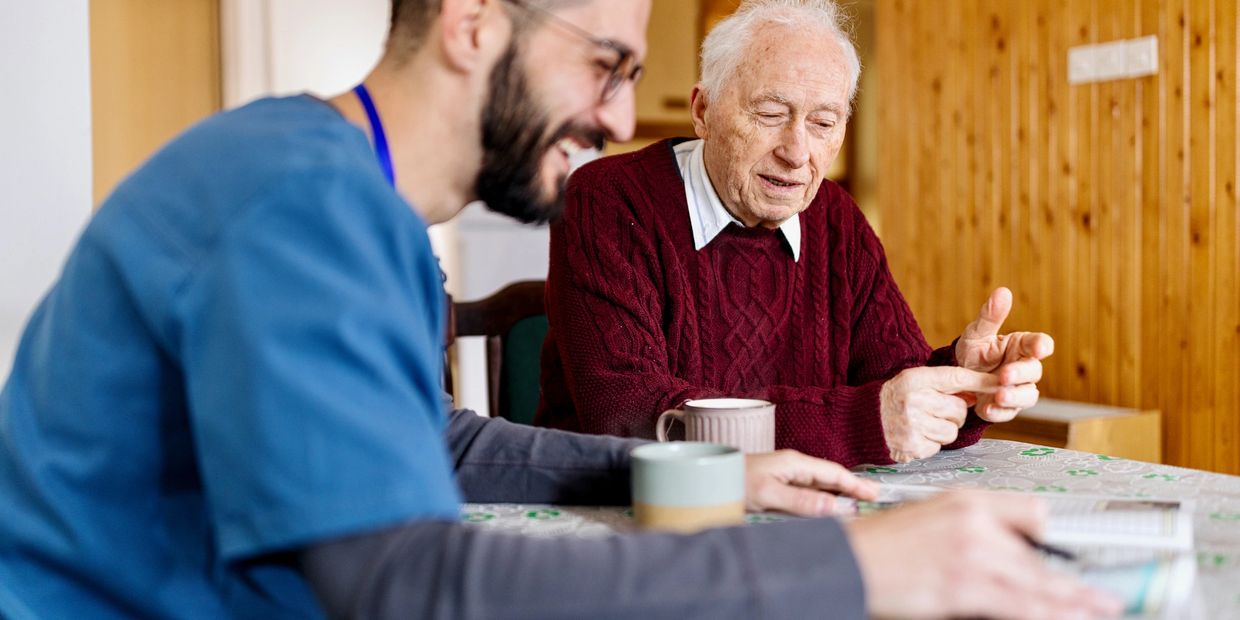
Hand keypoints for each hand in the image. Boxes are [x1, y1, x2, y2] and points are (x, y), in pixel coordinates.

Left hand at [744, 449, 879, 516]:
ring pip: (818, 484)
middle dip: (851, 487)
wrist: (707, 479)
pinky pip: (806, 491)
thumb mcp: (769, 494)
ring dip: (837, 493)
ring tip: (855, 503)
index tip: (874, 494)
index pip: (832, 473)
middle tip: (873, 498)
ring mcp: (784, 475)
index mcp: (794, 463)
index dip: (854, 484)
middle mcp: (792, 467)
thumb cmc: (734, 482)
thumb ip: (801, 501)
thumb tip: (834, 508)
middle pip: (829, 477)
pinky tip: (826, 506)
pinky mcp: (777, 485)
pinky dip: (822, 498)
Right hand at [845, 492, 1122, 619]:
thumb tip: (1010, 550)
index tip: (1084, 548)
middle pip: (1039, 554)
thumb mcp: (930, 516)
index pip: (1032, 512)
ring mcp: (971, 555)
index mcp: (967, 500)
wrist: (848, 561)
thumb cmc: (882, 545)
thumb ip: (972, 527)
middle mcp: (974, 522)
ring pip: (1036, 582)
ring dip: (1072, 601)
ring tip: (1099, 608)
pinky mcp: (964, 587)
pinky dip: (1047, 612)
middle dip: (1072, 580)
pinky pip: (1018, 604)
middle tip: (1105, 594)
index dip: (1059, 535)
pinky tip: (1066, 615)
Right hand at [881, 366, 998, 461]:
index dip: (981, 381)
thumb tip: (976, 393)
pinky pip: (939, 446)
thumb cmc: (893, 399)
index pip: (956, 377)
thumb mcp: (913, 381)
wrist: (861, 421)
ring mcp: (914, 425)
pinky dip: (931, 443)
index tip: (1001, 383)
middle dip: (953, 413)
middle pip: (959, 409)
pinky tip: (916, 435)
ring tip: (922, 424)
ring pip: (952, 431)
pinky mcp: (914, 446)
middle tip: (934, 411)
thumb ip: (943, 384)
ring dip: (943, 430)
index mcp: (915, 379)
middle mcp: (915, 401)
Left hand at [955, 287, 1053, 421]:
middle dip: (1020, 374)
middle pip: (1034, 372)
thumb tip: (1002, 292)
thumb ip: (990, 316)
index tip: (1040, 348)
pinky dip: (999, 412)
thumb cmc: (974, 351)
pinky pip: (1008, 412)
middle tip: (1004, 375)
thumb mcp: (977, 333)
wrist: (957, 377)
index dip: (1042, 346)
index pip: (1040, 344)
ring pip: (1027, 395)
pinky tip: (986, 409)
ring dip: (1014, 396)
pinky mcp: (1006, 407)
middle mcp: (1024, 368)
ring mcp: (1017, 389)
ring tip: (998, 395)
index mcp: (1021, 346)